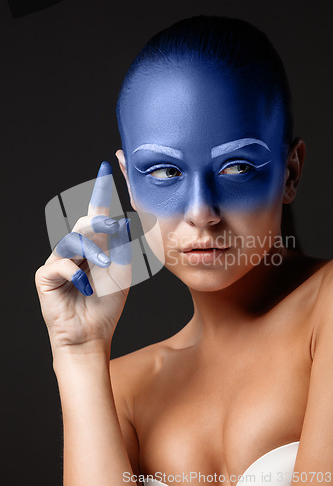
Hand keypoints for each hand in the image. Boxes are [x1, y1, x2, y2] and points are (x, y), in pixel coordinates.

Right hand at [35, 161, 131, 356]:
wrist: (92, 335)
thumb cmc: (106, 304)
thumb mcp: (121, 273)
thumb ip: (122, 248)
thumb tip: (125, 221)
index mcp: (95, 246)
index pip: (97, 214)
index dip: (101, 192)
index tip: (108, 167)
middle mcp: (75, 250)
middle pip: (84, 224)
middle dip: (99, 222)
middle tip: (114, 225)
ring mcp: (58, 261)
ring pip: (72, 241)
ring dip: (91, 250)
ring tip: (106, 265)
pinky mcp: (45, 277)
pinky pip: (59, 265)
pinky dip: (76, 274)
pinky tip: (86, 287)